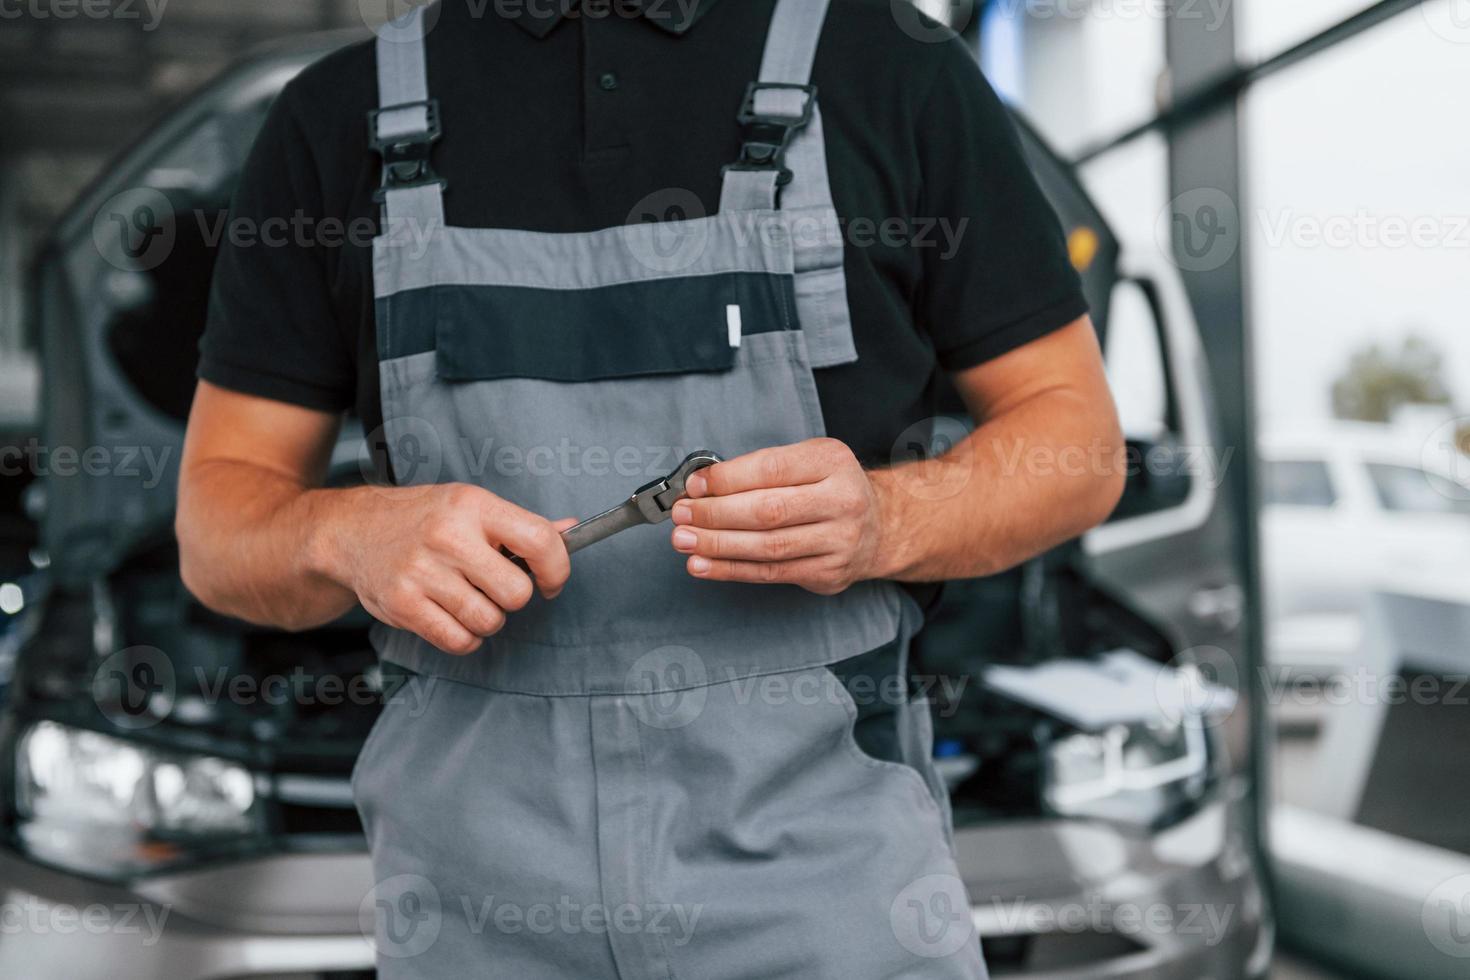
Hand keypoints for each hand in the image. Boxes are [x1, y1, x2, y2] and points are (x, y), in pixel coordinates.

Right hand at [316, 483, 572, 654]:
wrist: (352, 530)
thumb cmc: (422, 518)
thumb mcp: (471, 506)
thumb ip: (522, 525)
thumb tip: (572, 531)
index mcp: (472, 505)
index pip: (539, 541)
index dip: (557, 569)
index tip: (551, 581)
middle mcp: (448, 536)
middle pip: (517, 593)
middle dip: (513, 598)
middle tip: (494, 587)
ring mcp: (422, 572)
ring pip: (489, 621)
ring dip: (487, 618)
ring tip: (467, 598)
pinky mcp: (402, 604)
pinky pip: (459, 641)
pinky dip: (464, 637)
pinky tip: (453, 616)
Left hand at [668, 438, 887, 594]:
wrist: (880, 526)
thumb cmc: (831, 488)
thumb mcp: (807, 461)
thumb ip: (761, 470)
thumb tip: (703, 486)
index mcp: (832, 461)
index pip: (771, 469)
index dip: (727, 479)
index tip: (694, 486)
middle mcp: (842, 500)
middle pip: (768, 511)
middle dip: (716, 515)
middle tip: (682, 516)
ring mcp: (839, 541)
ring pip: (768, 547)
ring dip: (718, 545)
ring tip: (685, 541)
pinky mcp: (828, 573)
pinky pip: (771, 573)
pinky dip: (731, 570)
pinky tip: (704, 565)